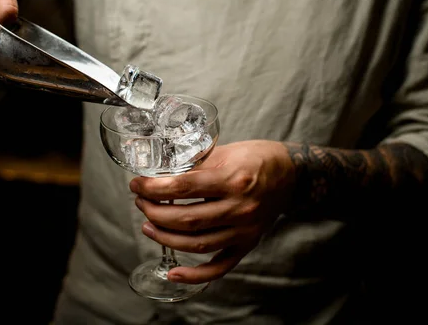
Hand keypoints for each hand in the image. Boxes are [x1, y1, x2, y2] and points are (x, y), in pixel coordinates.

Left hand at [129, 140, 296, 284]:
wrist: (290, 173)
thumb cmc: (254, 158)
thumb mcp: (224, 152)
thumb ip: (194, 164)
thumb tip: (158, 174)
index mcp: (233, 180)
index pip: (183, 187)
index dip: (154, 187)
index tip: (137, 184)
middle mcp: (240, 208)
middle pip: (187, 219)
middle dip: (155, 212)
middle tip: (140, 202)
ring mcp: (244, 230)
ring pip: (197, 244)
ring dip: (165, 238)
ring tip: (148, 226)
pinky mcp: (247, 244)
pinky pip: (220, 266)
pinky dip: (195, 275)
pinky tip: (173, 273)